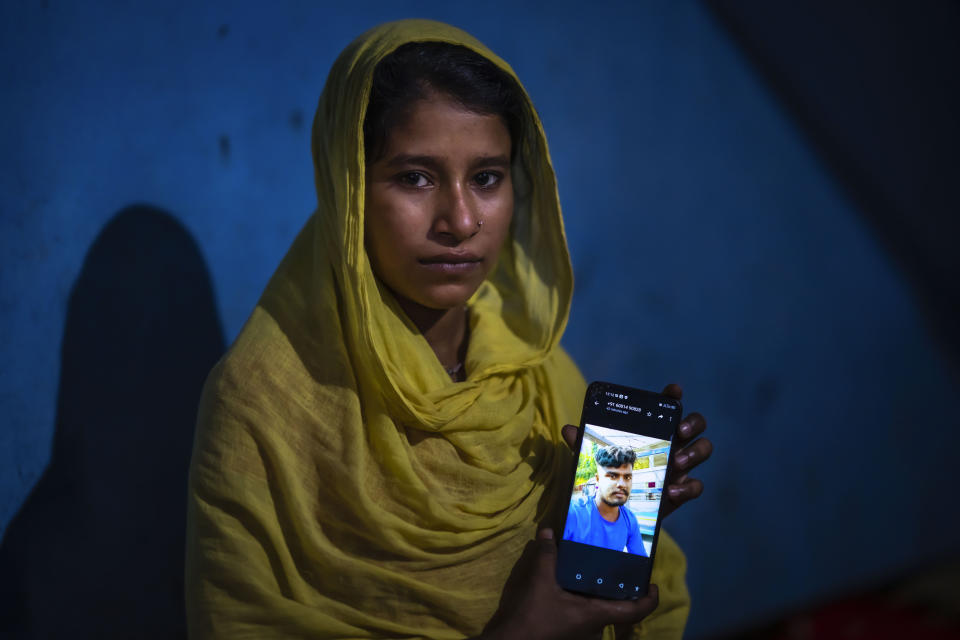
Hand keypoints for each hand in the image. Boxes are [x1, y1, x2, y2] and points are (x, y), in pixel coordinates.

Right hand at [482, 529, 658, 639]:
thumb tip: (549, 531)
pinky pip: (584, 612)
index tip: (653, 585)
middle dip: (618, 587)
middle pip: (617, 608)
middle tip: (615, 564)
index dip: (650, 599)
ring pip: (599, 610)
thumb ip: (547, 555)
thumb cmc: (533, 616)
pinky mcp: (568, 630)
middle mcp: (594, 626)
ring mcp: (581, 631)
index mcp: (596, 615)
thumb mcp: (539, 582)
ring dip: (598, 592)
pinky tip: (570, 581)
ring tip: (592, 567)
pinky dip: (583, 597)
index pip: (635, 612)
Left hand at [560, 383, 710, 520]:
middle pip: (695, 424)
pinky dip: (687, 487)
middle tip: (680, 430)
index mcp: (654, 428)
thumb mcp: (596, 457)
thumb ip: (583, 444)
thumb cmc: (612, 471)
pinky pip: (695, 485)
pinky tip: (671, 491)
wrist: (619, 505)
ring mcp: (681, 465)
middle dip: (693, 423)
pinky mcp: (682, 488)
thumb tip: (568, 429)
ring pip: (702, 449)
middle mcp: (673, 442)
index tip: (673, 390)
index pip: (668, 406)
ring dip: (694, 453)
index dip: (673, 396)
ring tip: (676, 461)